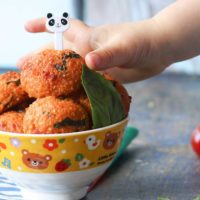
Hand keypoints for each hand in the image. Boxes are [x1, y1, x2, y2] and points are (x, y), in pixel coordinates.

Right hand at [17, 17, 168, 81]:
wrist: (159, 50)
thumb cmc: (142, 42)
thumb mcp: (124, 47)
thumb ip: (107, 55)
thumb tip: (88, 63)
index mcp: (89, 39)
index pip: (62, 28)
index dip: (44, 26)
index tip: (26, 28)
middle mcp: (89, 51)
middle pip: (61, 53)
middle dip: (43, 59)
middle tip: (26, 69)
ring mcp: (96, 65)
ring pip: (71, 70)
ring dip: (58, 76)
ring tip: (43, 87)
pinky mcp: (104, 76)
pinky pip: (86, 81)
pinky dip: (76, 87)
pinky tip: (70, 95)